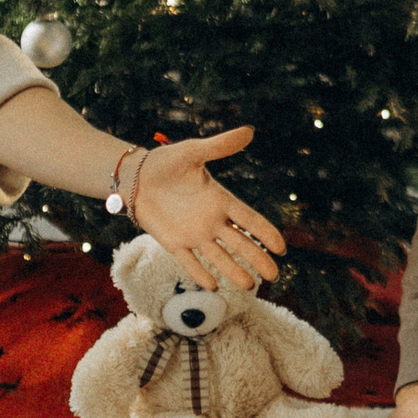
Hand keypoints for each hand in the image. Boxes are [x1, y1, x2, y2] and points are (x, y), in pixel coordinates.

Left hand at [134, 126, 285, 291]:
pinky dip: (200, 274)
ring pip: (218, 256)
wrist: (135, 177)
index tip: (282, 248)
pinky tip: (213, 286)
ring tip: (249, 286)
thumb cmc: (165, 162)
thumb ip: (219, 146)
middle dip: (257, 258)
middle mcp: (211, 220)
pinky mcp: (174, 243)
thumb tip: (248, 131)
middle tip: (273, 275)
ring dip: (234, 271)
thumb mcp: (193, 152)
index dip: (265, 233)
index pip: (249, 219)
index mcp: (220, 199)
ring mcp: (194, 234)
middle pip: (240, 243)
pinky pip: (189, 261)